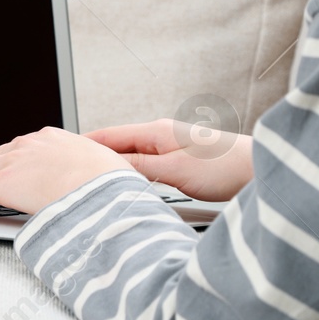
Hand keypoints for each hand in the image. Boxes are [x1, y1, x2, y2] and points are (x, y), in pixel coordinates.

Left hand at [0, 126, 134, 214]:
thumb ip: (94, 173)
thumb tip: (105, 184)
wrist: (99, 186)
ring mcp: (13, 162)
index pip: (23, 148)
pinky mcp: (1, 183)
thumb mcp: (106, 168)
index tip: (9, 166)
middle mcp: (30, 145)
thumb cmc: (109, 182)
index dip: (11, 159)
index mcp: (54, 139)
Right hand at [83, 118, 252, 202]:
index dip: (81, 145)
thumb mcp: (175, 171)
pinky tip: (126, 188)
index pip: (108, 135)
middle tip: (68, 173)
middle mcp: (160, 135)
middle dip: (93, 159)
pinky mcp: (180, 162)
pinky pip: (145, 167)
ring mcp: (170, 147)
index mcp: (155, 131)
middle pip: (116, 147)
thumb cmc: (225, 167)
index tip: (59, 154)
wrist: (259, 171)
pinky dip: (131, 176)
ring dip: (113, 170)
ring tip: (91, 183)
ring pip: (131, 159)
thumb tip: (107, 169)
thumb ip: (140, 168)